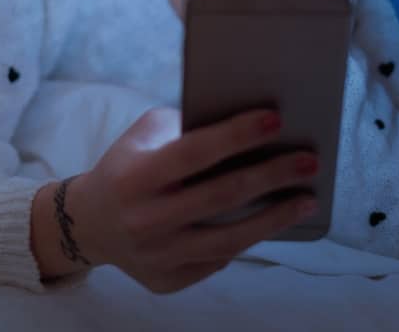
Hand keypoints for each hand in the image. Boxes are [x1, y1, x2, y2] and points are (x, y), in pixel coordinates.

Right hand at [71, 107, 317, 293]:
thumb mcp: (145, 134)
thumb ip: (187, 125)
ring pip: (228, 239)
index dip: (237, 135)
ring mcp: (158, 255)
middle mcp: (146, 219)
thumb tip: (247, 125)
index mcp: (137, 176)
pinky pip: (218, 259)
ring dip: (275, 218)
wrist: (89, 223)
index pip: (195, 152)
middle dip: (272, 176)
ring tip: (308, 199)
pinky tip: (275, 220)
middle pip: (222, 196)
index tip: (276, 118)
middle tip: (310, 161)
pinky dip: (249, 238)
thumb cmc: (127, 165)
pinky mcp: (168, 279)